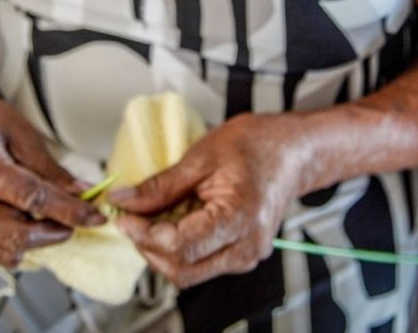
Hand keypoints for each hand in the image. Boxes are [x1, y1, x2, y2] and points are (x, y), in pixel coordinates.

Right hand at [0, 70, 105, 267]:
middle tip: (75, 220)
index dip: (68, 210)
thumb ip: (52, 172)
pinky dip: (17, 244)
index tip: (95, 216)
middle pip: (17, 233)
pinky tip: (25, 222)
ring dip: (38, 239)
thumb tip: (84, 195)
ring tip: (48, 217)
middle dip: (54, 231)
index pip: (30, 198)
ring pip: (8, 250)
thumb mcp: (24, 135)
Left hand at [109, 112, 310, 287]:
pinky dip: (178, 248)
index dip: (144, 234)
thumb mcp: (202, 156)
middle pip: (181, 269)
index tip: (124, 215)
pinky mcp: (242, 255)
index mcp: (240, 218)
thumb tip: (124, 201)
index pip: (179, 246)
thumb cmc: (257, 145)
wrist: (294, 150)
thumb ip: (160, 186)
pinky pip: (201, 263)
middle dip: (148, 245)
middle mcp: (246, 247)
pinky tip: (174, 221)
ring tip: (153, 216)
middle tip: (132, 216)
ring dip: (161, 249)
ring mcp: (246, 255)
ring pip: (188, 272)